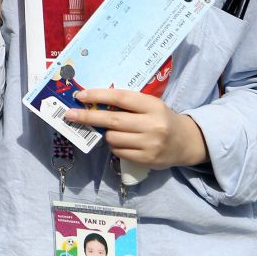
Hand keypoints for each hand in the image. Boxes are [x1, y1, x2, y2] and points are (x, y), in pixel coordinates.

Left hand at [64, 88, 208, 168]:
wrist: (186, 141)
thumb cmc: (161, 118)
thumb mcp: (149, 105)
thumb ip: (126, 103)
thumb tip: (92, 102)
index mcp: (152, 105)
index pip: (120, 98)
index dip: (98, 96)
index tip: (79, 96)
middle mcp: (153, 125)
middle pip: (112, 120)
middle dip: (88, 117)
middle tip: (69, 114)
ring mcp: (150, 144)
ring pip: (113, 138)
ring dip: (105, 134)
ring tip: (110, 130)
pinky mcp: (148, 160)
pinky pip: (119, 152)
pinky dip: (114, 146)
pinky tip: (121, 142)